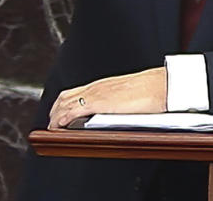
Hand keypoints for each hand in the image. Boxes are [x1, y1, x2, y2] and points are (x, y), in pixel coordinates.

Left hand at [47, 67, 166, 129]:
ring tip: (53, 128)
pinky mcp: (98, 103)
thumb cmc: (152, 90)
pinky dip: (61, 118)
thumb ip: (119, 103)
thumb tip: (119, 113)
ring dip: (55, 115)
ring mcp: (96, 94)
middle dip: (55, 110)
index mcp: (103, 85)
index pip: (75, 91)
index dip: (63, 103)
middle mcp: (96, 87)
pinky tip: (58, 126)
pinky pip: (72, 110)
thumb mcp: (130, 95)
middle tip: (52, 124)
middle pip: (65, 96)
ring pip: (64, 102)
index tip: (59, 113)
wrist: (161, 85)